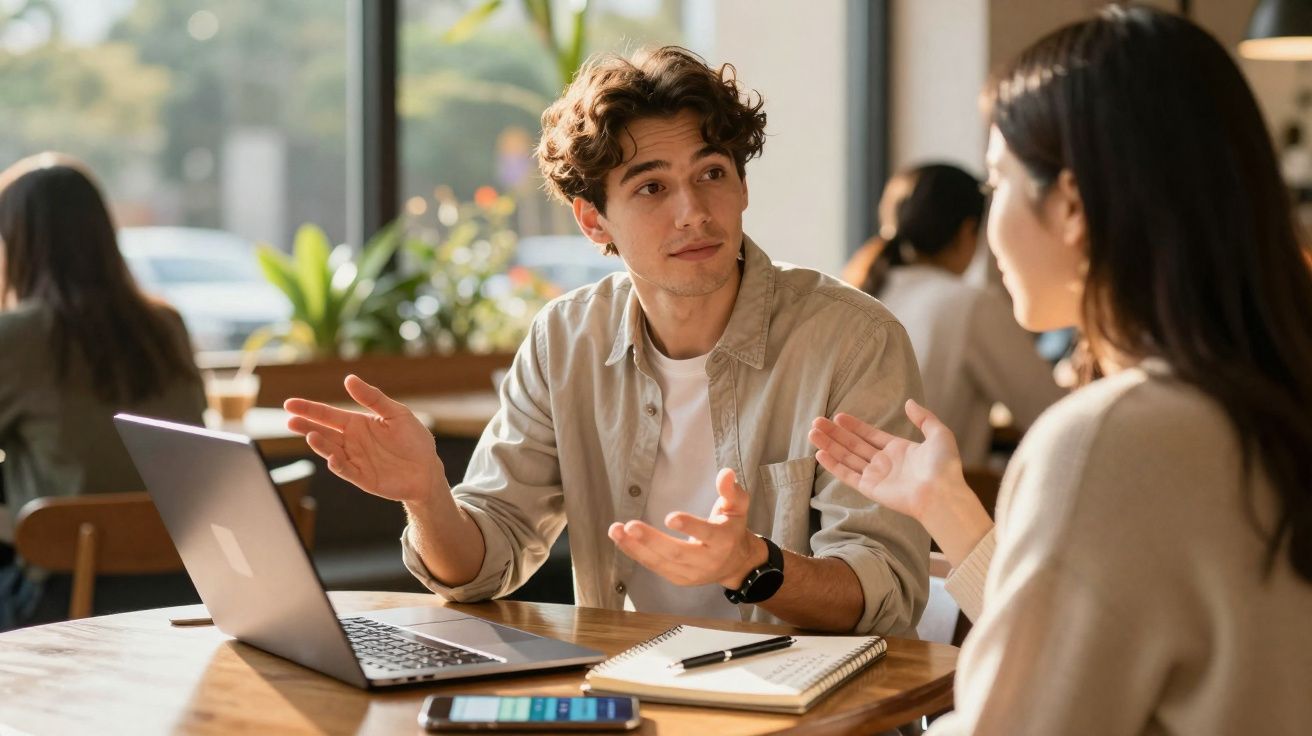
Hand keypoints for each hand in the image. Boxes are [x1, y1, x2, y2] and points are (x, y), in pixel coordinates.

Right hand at [284, 374, 444, 504]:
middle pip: (323, 432)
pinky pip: (346, 471)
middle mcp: (352, 441)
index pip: (328, 414)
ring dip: (320, 444)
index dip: (310, 409)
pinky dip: (338, 465)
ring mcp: (355, 460)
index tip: (289, 404)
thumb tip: (349, 379)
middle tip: (290, 420)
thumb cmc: (413, 440)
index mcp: (357, 424)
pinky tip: (332, 457)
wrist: (428, 469)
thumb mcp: (396, 413)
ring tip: (311, 435)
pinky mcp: (362, 477)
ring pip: (331, 451)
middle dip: (306, 425)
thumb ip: (373, 398)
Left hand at [608, 468, 766, 588]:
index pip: (707, 534)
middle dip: (652, 540)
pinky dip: (636, 554)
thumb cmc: (732, 528)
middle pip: (678, 552)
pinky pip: (655, 567)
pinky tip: (621, 540)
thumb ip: (731, 491)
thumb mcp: (738, 507)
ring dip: (636, 548)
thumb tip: (726, 473)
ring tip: (616, 531)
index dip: (690, 527)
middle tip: (630, 526)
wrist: (736, 563)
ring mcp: (692, 573)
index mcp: (723, 540)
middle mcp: (707, 560)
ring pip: (661, 562)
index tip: (670, 518)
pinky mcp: (679, 579)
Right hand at [809, 399, 962, 521]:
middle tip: (817, 422)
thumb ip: (923, 417)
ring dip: (829, 445)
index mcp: (899, 450)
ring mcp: (876, 476)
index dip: (854, 426)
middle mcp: (885, 462)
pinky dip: (833, 465)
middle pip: (854, 445)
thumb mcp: (939, 434)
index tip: (838, 416)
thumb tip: (909, 402)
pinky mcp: (870, 489)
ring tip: (812, 433)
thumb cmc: (944, 466)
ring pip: (847, 458)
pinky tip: (820, 454)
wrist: (942, 493)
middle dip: (835, 434)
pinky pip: (848, 475)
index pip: (870, 435)